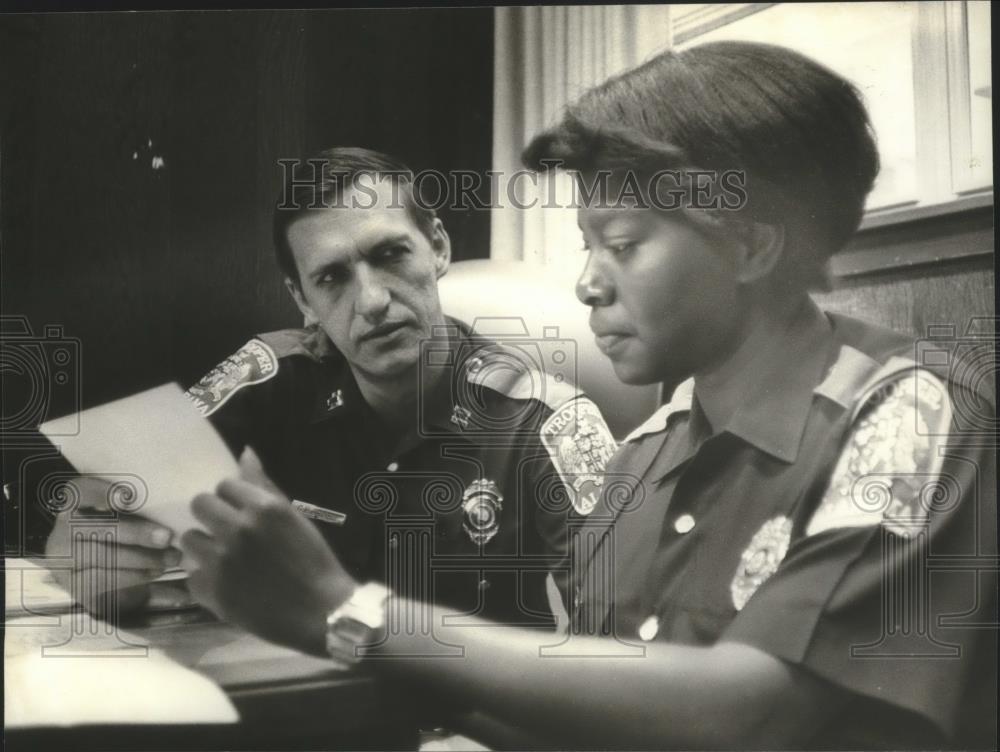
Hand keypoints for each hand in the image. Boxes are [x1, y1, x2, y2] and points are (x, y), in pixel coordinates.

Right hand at [43, 476, 178, 616]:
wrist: (99, 568)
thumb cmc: (119, 532)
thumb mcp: (124, 514)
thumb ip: (137, 508)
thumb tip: (169, 507)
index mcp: (74, 503)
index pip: (82, 490)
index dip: (101, 492)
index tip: (127, 496)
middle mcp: (62, 529)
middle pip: (97, 527)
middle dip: (136, 533)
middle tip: (167, 537)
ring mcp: (62, 558)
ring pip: (100, 556)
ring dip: (140, 559)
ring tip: (169, 558)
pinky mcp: (72, 584)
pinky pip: (101, 581)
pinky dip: (131, 577)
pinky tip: (154, 572)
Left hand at [179, 447, 357, 655]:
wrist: (321, 612)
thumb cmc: (314, 562)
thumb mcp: (294, 518)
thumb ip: (265, 486)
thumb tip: (245, 452)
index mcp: (263, 508)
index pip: (224, 485)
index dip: (232, 499)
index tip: (242, 512)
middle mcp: (238, 529)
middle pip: (200, 504)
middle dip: (212, 516)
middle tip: (227, 533)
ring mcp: (221, 561)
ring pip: (188, 538)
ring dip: (204, 546)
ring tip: (225, 560)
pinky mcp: (211, 590)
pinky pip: (192, 574)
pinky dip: (206, 580)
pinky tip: (227, 585)